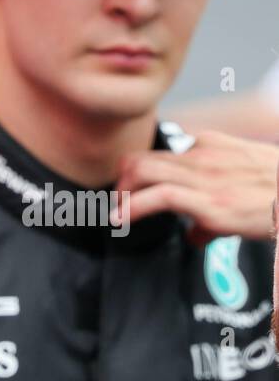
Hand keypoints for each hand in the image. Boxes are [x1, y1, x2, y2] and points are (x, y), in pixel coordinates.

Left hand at [116, 131, 278, 244]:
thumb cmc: (277, 196)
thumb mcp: (244, 191)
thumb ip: (214, 209)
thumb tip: (194, 234)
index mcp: (212, 146)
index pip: (161, 154)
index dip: (139, 177)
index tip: (130, 195)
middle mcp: (204, 154)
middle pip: (142, 159)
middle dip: (123, 184)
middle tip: (118, 206)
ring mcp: (206, 175)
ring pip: (143, 171)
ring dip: (123, 195)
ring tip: (117, 215)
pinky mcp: (210, 199)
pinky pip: (159, 196)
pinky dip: (133, 208)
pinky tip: (122, 220)